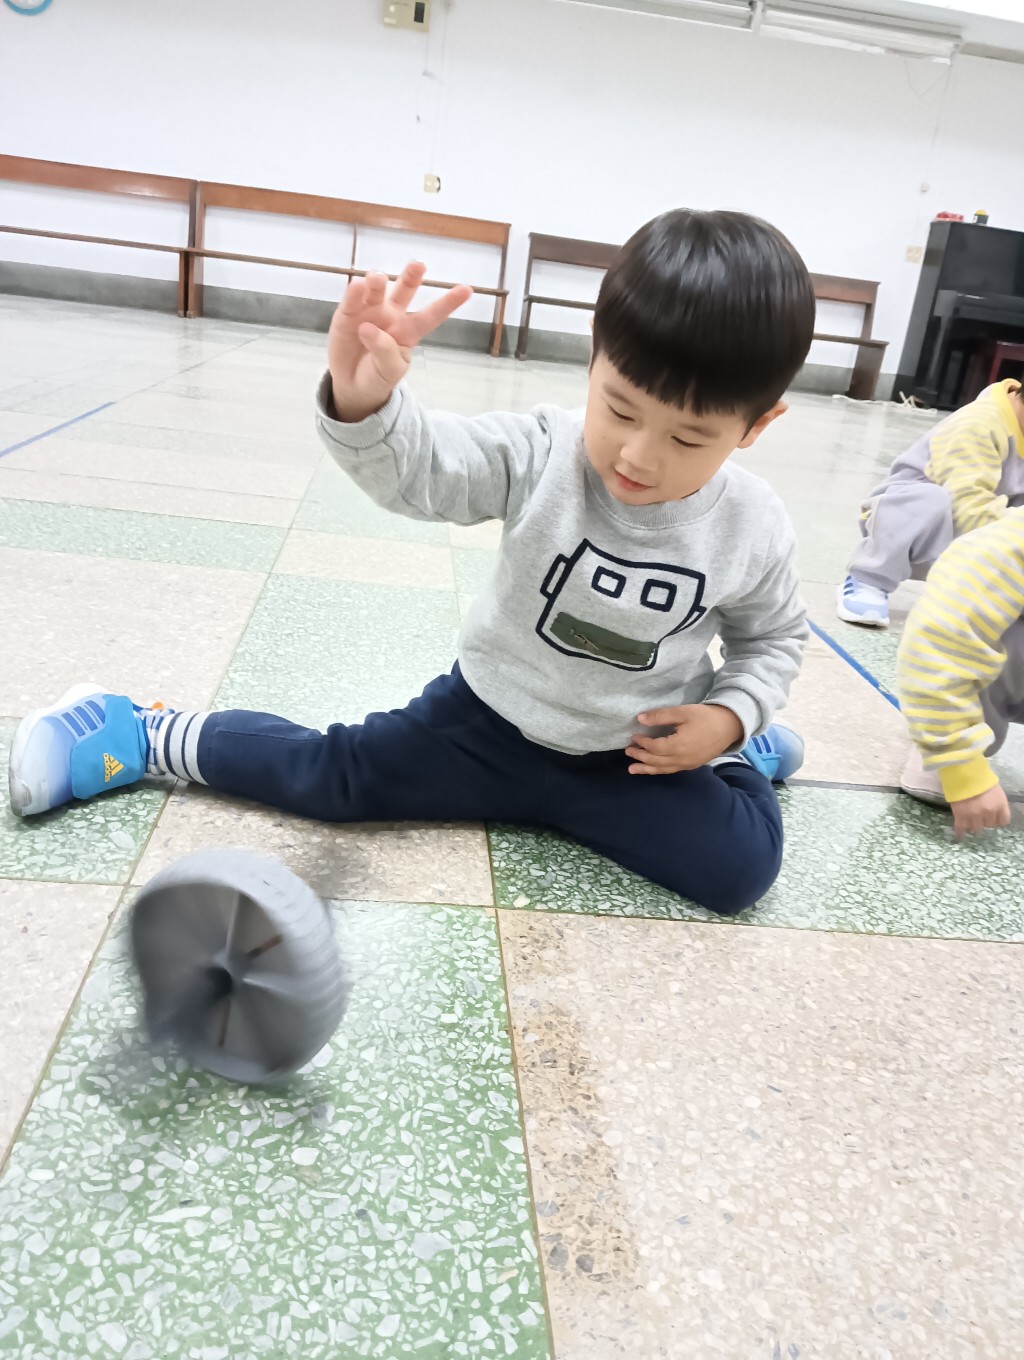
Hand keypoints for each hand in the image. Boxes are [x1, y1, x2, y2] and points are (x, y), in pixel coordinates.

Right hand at [328, 262, 471, 421]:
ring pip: (377, 290)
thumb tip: (367, 327)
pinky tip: (358, 285)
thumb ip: (385, 351)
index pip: (431, 315)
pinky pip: (352, 299)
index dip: (448, 303)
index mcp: (409, 330)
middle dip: (411, 276)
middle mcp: (391, 315)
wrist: (351, 385)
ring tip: (376, 278)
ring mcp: (370, 311)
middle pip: (404, 291)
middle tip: (418, 264)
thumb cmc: (377, 376)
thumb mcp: (389, 371)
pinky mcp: (348, 314)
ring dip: (377, 281)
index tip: (468, 289)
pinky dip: (354, 291)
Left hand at [626, 704, 743, 774]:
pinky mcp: (692, 765)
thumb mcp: (683, 712)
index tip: (634, 736)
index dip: (642, 742)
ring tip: (632, 770)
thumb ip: (661, 716)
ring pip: (662, 769)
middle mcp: (681, 759)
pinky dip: (659, 770)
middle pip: (656, 761)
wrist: (729, 727)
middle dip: (640, 757)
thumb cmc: (706, 717)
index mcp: (678, 745)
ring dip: (646, 769)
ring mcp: (687, 764)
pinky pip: (671, 770)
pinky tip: (653, 769)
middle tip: (628, 751)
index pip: (654, 747)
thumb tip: (640, 718)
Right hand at [951, 784, 1011, 836]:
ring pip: (976, 828)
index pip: (1003, 821)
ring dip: (974, 825)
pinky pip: (961, 828)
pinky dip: (960, 832)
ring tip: (970, 821)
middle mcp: (989, 812)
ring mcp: (974, 815)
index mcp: (1000, 805)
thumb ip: (997, 803)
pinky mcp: (961, 815)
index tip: (993, 819)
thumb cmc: (981, 778)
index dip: (997, 820)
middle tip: (979, 815)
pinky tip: (959, 835)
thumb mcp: (996, 790)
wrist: (964, 772)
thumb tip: (994, 812)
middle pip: (989, 825)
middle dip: (985, 821)